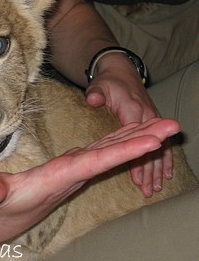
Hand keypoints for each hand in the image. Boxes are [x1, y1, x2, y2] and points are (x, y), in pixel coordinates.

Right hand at [0, 118, 179, 246]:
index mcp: (58, 177)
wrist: (0, 218)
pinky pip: (100, 151)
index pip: (96, 162)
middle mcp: (73, 174)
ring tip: (159, 124)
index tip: (152, 143)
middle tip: (173, 126)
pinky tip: (129, 134)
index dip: (124, 152)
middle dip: (144, 140)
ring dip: (136, 137)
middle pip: (113, 154)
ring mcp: (74, 170)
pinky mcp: (70, 167)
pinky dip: (118, 141)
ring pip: (110, 151)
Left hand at [85, 53, 172, 196]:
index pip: (136, 140)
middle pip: (150, 146)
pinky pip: (161, 142)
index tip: (136, 177)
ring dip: (158, 168)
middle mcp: (146, 116)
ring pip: (159, 146)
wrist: (120, 70)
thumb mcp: (99, 85)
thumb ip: (95, 94)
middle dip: (150, 169)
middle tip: (147, 190)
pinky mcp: (151, 122)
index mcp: (133, 110)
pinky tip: (166, 174)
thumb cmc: (108, 81)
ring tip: (155, 188)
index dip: (137, 158)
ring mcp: (150, 119)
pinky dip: (164, 159)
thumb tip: (93, 100)